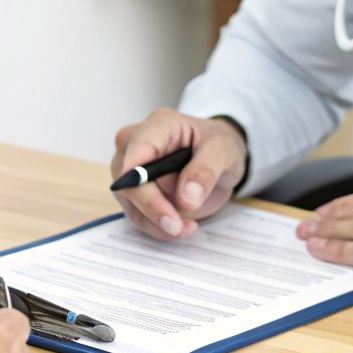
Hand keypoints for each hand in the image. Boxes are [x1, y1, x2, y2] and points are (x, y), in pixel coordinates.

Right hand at [110, 108, 246, 240]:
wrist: (216, 156)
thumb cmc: (217, 145)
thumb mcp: (224, 150)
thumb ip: (206, 170)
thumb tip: (186, 198)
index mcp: (158, 125)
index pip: (138, 151)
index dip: (142, 182)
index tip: (163, 209)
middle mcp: (134, 143)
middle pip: (129, 181)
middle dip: (154, 208)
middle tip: (180, 227)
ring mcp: (130, 168)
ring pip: (131, 203)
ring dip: (157, 222)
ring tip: (188, 227)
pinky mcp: (133, 190)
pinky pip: (138, 214)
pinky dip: (158, 226)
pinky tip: (181, 226)